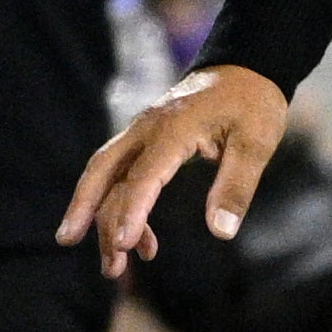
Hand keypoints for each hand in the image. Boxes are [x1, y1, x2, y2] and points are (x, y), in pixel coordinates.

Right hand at [63, 63, 289, 275]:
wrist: (245, 65)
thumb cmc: (253, 103)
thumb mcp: (256, 143)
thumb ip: (237, 186)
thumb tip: (221, 232)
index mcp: (173, 128)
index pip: (143, 175)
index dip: (131, 211)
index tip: (123, 245)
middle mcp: (147, 128)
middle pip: (102, 170)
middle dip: (87, 211)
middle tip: (75, 246)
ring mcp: (142, 131)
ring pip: (107, 175)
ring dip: (102, 217)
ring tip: (113, 266)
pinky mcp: (145, 138)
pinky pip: (123, 173)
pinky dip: (124, 206)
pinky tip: (142, 241)